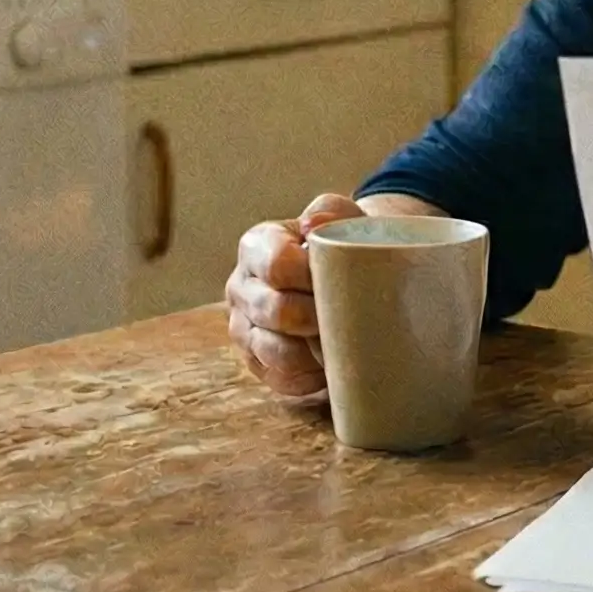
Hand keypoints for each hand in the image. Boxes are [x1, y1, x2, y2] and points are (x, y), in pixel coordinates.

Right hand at [226, 193, 362, 406]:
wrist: (343, 272)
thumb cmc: (341, 243)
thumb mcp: (341, 216)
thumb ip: (331, 211)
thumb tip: (313, 226)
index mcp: (255, 246)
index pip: (276, 264)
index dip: (312, 276)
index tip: (342, 279)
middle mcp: (240, 287)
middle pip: (275, 311)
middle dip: (318, 316)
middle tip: (352, 316)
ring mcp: (243, 329)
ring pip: (275, 352)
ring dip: (314, 351)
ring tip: (344, 340)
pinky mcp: (257, 363)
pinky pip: (281, 380)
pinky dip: (311, 377)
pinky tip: (332, 364)